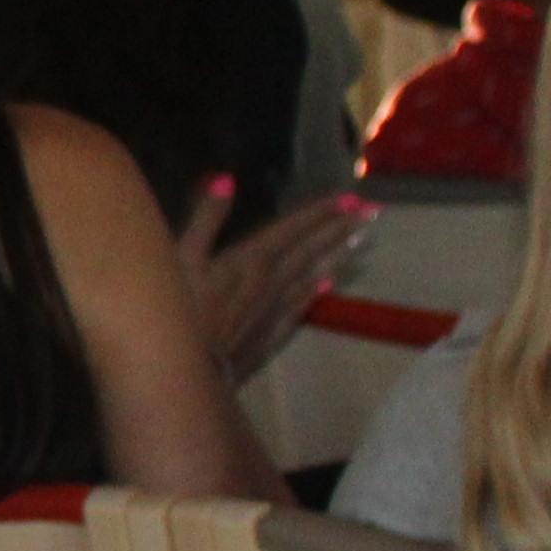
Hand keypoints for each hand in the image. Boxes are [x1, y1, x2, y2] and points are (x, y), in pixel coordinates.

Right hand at [173, 181, 367, 381]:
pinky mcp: (270, 334)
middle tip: (372, 212)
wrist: (188, 371)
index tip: (350, 196)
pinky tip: (326, 288)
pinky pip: (300, 308)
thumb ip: (205, 218)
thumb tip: (226, 179)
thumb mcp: (179, 257)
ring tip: (361, 241)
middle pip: (311, 250)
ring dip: (337, 256)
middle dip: (340, 228)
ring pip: (313, 277)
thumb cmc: (178, 310)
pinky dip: (314, 294)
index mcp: (252, 258)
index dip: (320, 211)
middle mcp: (272, 280)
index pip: (292, 228)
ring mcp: (274, 310)